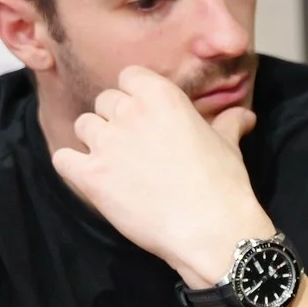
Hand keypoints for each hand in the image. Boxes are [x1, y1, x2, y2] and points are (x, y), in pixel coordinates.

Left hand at [50, 66, 267, 281]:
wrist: (211, 229)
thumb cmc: (223, 185)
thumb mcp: (228, 146)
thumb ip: (228, 124)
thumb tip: (244, 116)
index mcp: (162, 96)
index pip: (129, 76)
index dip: (135, 95)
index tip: (145, 115)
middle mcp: (130, 113)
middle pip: (105, 101)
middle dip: (116, 119)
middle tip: (133, 145)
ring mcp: (107, 143)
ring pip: (83, 126)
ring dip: (94, 141)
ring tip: (114, 163)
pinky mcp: (91, 175)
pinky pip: (63, 158)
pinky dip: (73, 166)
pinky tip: (92, 178)